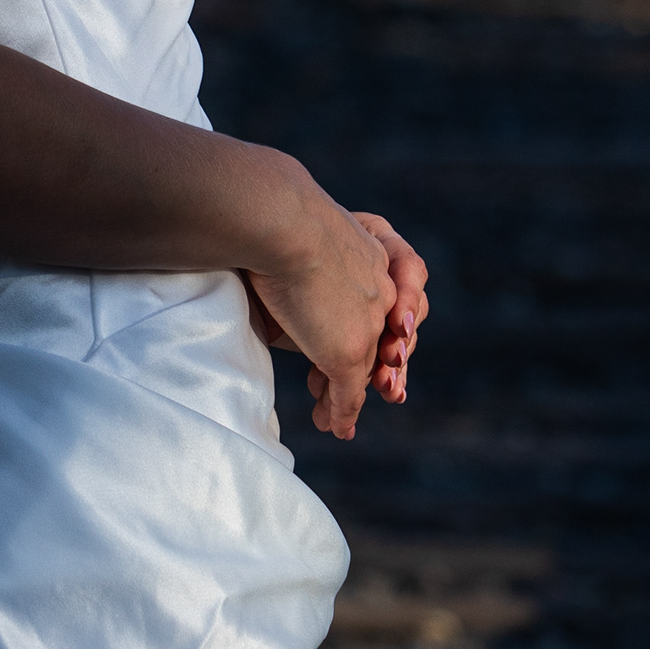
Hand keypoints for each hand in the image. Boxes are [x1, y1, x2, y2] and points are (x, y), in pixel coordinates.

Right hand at [243, 193, 430, 440]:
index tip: (337, 342)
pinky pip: (350, 390)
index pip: (375, 302)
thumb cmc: (269, 221)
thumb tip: (269, 290)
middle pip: (379, 341)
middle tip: (341, 394)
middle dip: (364, 373)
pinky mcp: (349, 350)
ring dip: (347, 398)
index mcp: (369, 256)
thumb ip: (295, 273)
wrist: (280, 221)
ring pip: (365, 371)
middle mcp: (379, 290)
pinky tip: (336, 427)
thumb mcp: (291, 248)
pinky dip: (343, 411)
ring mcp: (368, 323)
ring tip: (331, 420)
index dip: (360, 330)